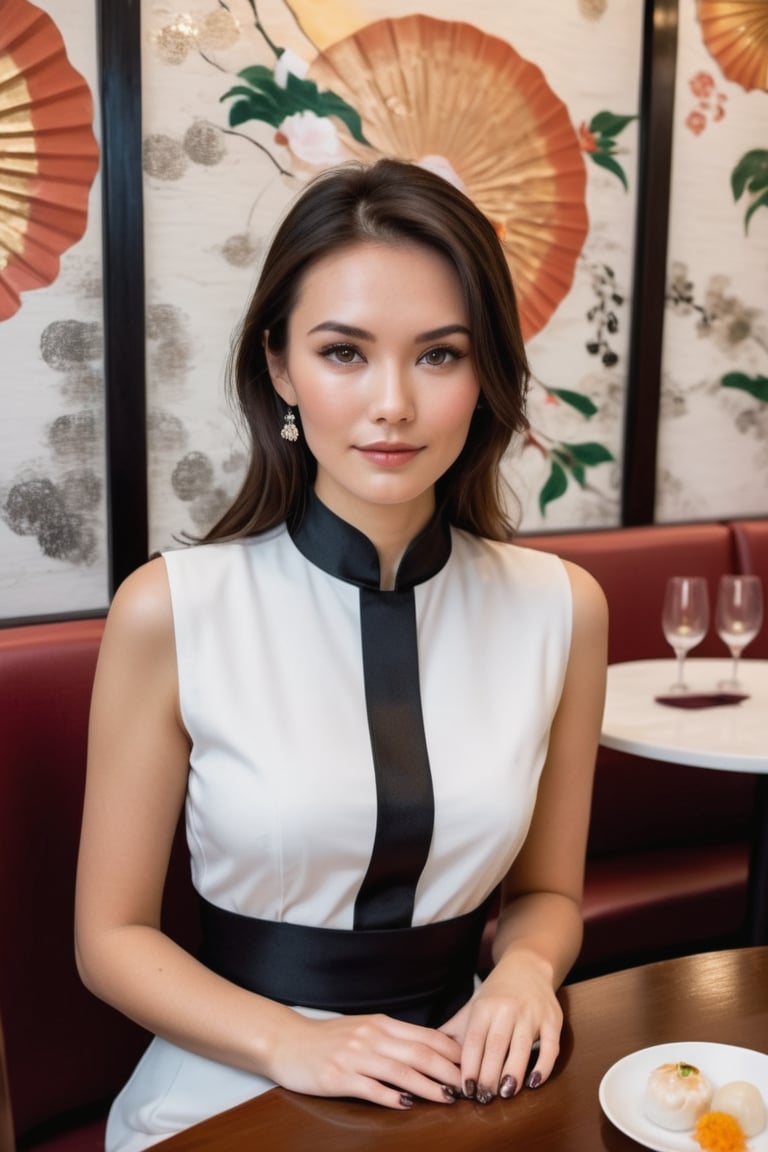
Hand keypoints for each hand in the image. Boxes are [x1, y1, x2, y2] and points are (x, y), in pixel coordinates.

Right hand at [268, 1011, 462, 1108]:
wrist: (288, 1042)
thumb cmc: (330, 1039)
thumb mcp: (365, 1030)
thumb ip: (395, 1039)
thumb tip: (433, 1052)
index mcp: (381, 1024)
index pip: (426, 1037)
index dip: (452, 1053)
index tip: (471, 1067)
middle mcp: (371, 1037)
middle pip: (420, 1053)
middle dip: (449, 1071)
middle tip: (469, 1086)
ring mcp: (355, 1056)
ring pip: (401, 1071)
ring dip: (428, 1086)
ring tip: (448, 1098)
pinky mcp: (338, 1076)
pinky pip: (371, 1088)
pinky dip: (391, 1096)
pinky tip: (406, 1105)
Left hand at [439, 951, 562, 1102]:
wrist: (527, 966)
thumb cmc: (496, 996)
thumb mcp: (473, 1008)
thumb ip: (454, 1032)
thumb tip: (427, 1053)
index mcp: (484, 1007)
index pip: (474, 1040)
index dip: (469, 1066)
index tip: (465, 1090)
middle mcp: (507, 1009)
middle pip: (496, 1046)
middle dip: (489, 1075)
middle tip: (484, 1099)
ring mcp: (532, 1014)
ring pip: (522, 1046)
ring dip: (513, 1072)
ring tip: (506, 1094)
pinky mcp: (552, 1020)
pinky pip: (551, 1046)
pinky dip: (544, 1065)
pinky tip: (534, 1082)